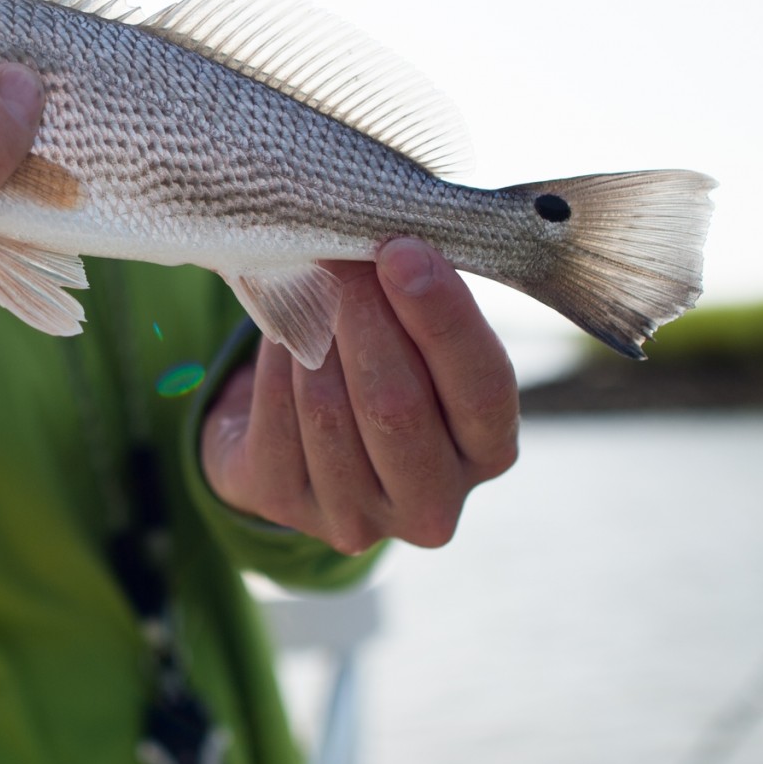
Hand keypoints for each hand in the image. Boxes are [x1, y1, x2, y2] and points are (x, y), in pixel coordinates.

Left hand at [198, 239, 520, 555]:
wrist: (294, 431)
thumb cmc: (378, 365)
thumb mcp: (419, 341)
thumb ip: (420, 304)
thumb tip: (392, 245)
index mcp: (488, 452)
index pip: (482, 388)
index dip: (443, 317)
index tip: (403, 251)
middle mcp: (432, 503)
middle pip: (397, 406)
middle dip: (365, 317)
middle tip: (341, 256)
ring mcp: (356, 518)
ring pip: (327, 409)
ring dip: (313, 334)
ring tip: (308, 284)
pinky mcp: (284, 507)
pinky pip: (274, 415)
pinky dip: (274, 359)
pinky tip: (281, 327)